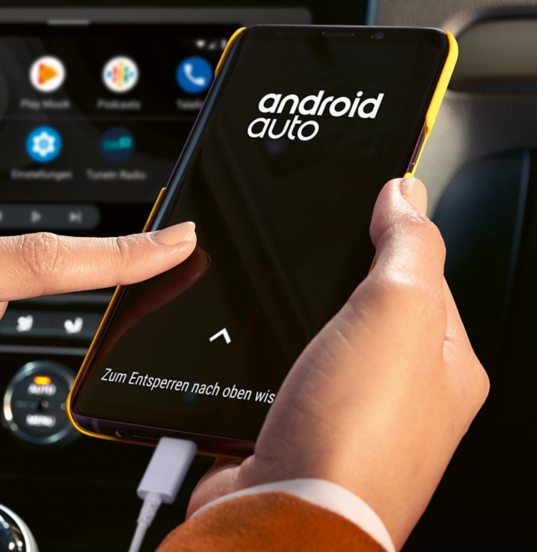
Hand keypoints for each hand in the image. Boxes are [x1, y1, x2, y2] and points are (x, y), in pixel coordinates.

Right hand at [187, 178, 488, 548]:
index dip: (393, 232)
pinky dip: (269, 349)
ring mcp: (349, 409)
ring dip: (298, 316)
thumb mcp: (398, 310)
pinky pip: (285, 365)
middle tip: (313, 265)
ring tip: (285, 307)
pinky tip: (261, 345)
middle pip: (369, 303)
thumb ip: (409, 245)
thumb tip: (408, 194)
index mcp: (444, 362)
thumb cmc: (353, 433)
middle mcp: (403, 391)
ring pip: (321, 332)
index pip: (426, 273)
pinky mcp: (301, 421)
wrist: (283, 511)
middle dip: (337, 278)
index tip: (365, 202)